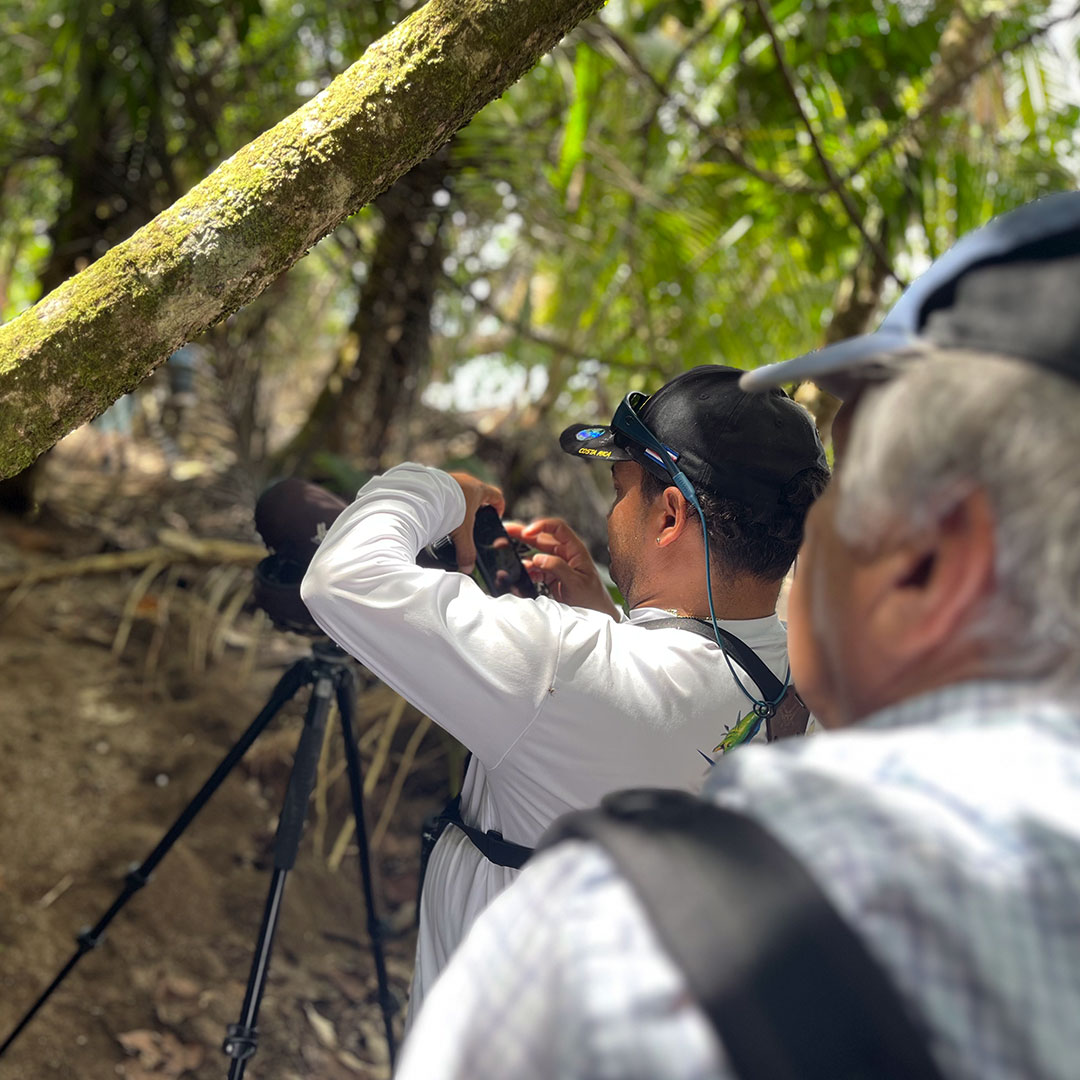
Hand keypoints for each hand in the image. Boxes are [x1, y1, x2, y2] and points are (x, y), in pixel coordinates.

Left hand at [447, 472, 505, 574]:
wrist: (425, 493)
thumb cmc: (448, 507)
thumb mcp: (461, 533)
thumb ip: (466, 551)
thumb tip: (468, 568)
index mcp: (479, 490)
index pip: (497, 496)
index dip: (499, 507)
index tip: (495, 517)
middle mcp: (467, 481)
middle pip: (479, 493)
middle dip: (477, 508)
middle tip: (473, 522)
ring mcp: (452, 479)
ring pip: (461, 491)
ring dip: (460, 503)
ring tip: (454, 518)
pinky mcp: (437, 480)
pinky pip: (446, 490)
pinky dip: (445, 500)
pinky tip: (439, 511)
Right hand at [504, 517, 618, 618]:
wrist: (597, 617)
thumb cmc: (593, 599)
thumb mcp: (577, 583)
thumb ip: (558, 568)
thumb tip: (538, 558)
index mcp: (575, 550)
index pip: (558, 528)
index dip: (541, 526)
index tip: (527, 532)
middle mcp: (565, 555)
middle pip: (542, 538)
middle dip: (523, 534)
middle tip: (505, 530)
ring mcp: (557, 566)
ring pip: (536, 554)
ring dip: (521, 554)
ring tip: (505, 551)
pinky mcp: (551, 577)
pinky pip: (536, 569)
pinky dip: (527, 570)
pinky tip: (520, 572)